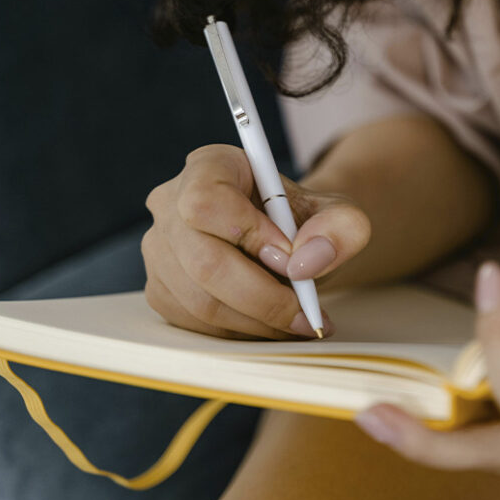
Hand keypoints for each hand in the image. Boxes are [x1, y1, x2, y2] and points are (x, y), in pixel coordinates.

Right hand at [142, 144, 369, 339]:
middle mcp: (172, 203)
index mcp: (210, 166)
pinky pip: (195, 324)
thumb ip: (340, 228)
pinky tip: (271, 324)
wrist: (293, 246)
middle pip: (203, 262)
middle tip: (306, 314)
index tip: (292, 257)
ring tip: (298, 322)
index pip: (208, 201)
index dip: (250, 235)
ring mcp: (160, 249)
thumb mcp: (340, 216)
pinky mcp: (161, 289)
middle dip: (263, 297)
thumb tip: (307, 261)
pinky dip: (240, 333)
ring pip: (200, 302)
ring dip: (257, 322)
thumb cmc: (309, 223)